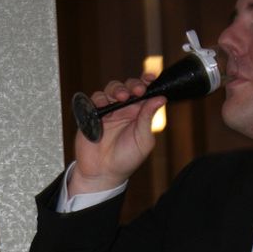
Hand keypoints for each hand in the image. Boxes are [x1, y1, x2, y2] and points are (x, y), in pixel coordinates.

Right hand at [70, 74, 166, 195]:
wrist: (103, 173)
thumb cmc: (125, 160)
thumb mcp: (143, 140)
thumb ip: (148, 118)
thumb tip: (161, 98)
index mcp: (138, 114)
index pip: (144, 92)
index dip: (146, 82)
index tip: (150, 78)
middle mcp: (123, 110)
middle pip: (126, 86)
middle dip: (132, 84)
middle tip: (137, 90)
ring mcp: (107, 111)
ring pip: (110, 89)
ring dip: (116, 89)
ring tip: (120, 98)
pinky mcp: (92, 115)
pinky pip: (93, 100)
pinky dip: (98, 99)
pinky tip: (103, 105)